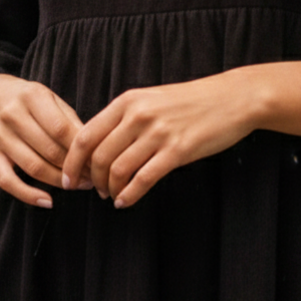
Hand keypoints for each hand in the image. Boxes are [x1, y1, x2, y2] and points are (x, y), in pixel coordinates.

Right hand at [0, 74, 87, 207]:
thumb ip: (69, 120)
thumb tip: (93, 149)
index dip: (82, 149)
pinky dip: (28, 195)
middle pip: (50, 150)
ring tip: (78, 186)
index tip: (97, 161)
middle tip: (92, 178)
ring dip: (59, 182)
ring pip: (34, 167)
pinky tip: (48, 202)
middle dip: (75, 168)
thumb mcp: (48, 97)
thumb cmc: (26, 100)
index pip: (62, 129)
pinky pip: (7, 181)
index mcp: (32, 97)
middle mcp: (12, 115)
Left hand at [61, 72, 256, 207]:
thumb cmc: (191, 101)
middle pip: (98, 156)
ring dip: (110, 189)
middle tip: (95, 191)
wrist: (231, 99)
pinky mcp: (177, 151)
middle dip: (92, 180)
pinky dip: (130, 195)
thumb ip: (125, 118)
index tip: (69, 178)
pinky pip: (143, 179)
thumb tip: (98, 144)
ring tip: (112, 196)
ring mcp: (158, 133)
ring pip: (118, 170)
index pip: (85, 135)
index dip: (72, 161)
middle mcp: (138, 116)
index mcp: (127, 102)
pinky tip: (126, 201)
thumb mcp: (151, 99)